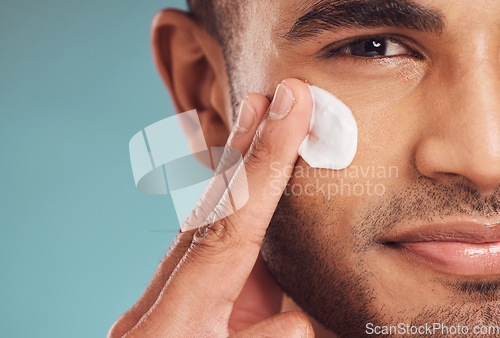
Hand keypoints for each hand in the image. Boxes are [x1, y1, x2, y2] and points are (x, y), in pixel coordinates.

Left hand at [108, 79, 313, 336]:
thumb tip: (292, 314)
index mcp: (178, 315)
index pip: (233, 222)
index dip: (265, 162)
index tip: (286, 107)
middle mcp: (170, 298)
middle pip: (213, 210)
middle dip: (244, 150)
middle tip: (267, 98)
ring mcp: (171, 300)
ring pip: (213, 230)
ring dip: (242, 180)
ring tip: (263, 128)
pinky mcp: (179, 306)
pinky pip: (213, 256)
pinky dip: (234, 222)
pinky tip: (248, 201)